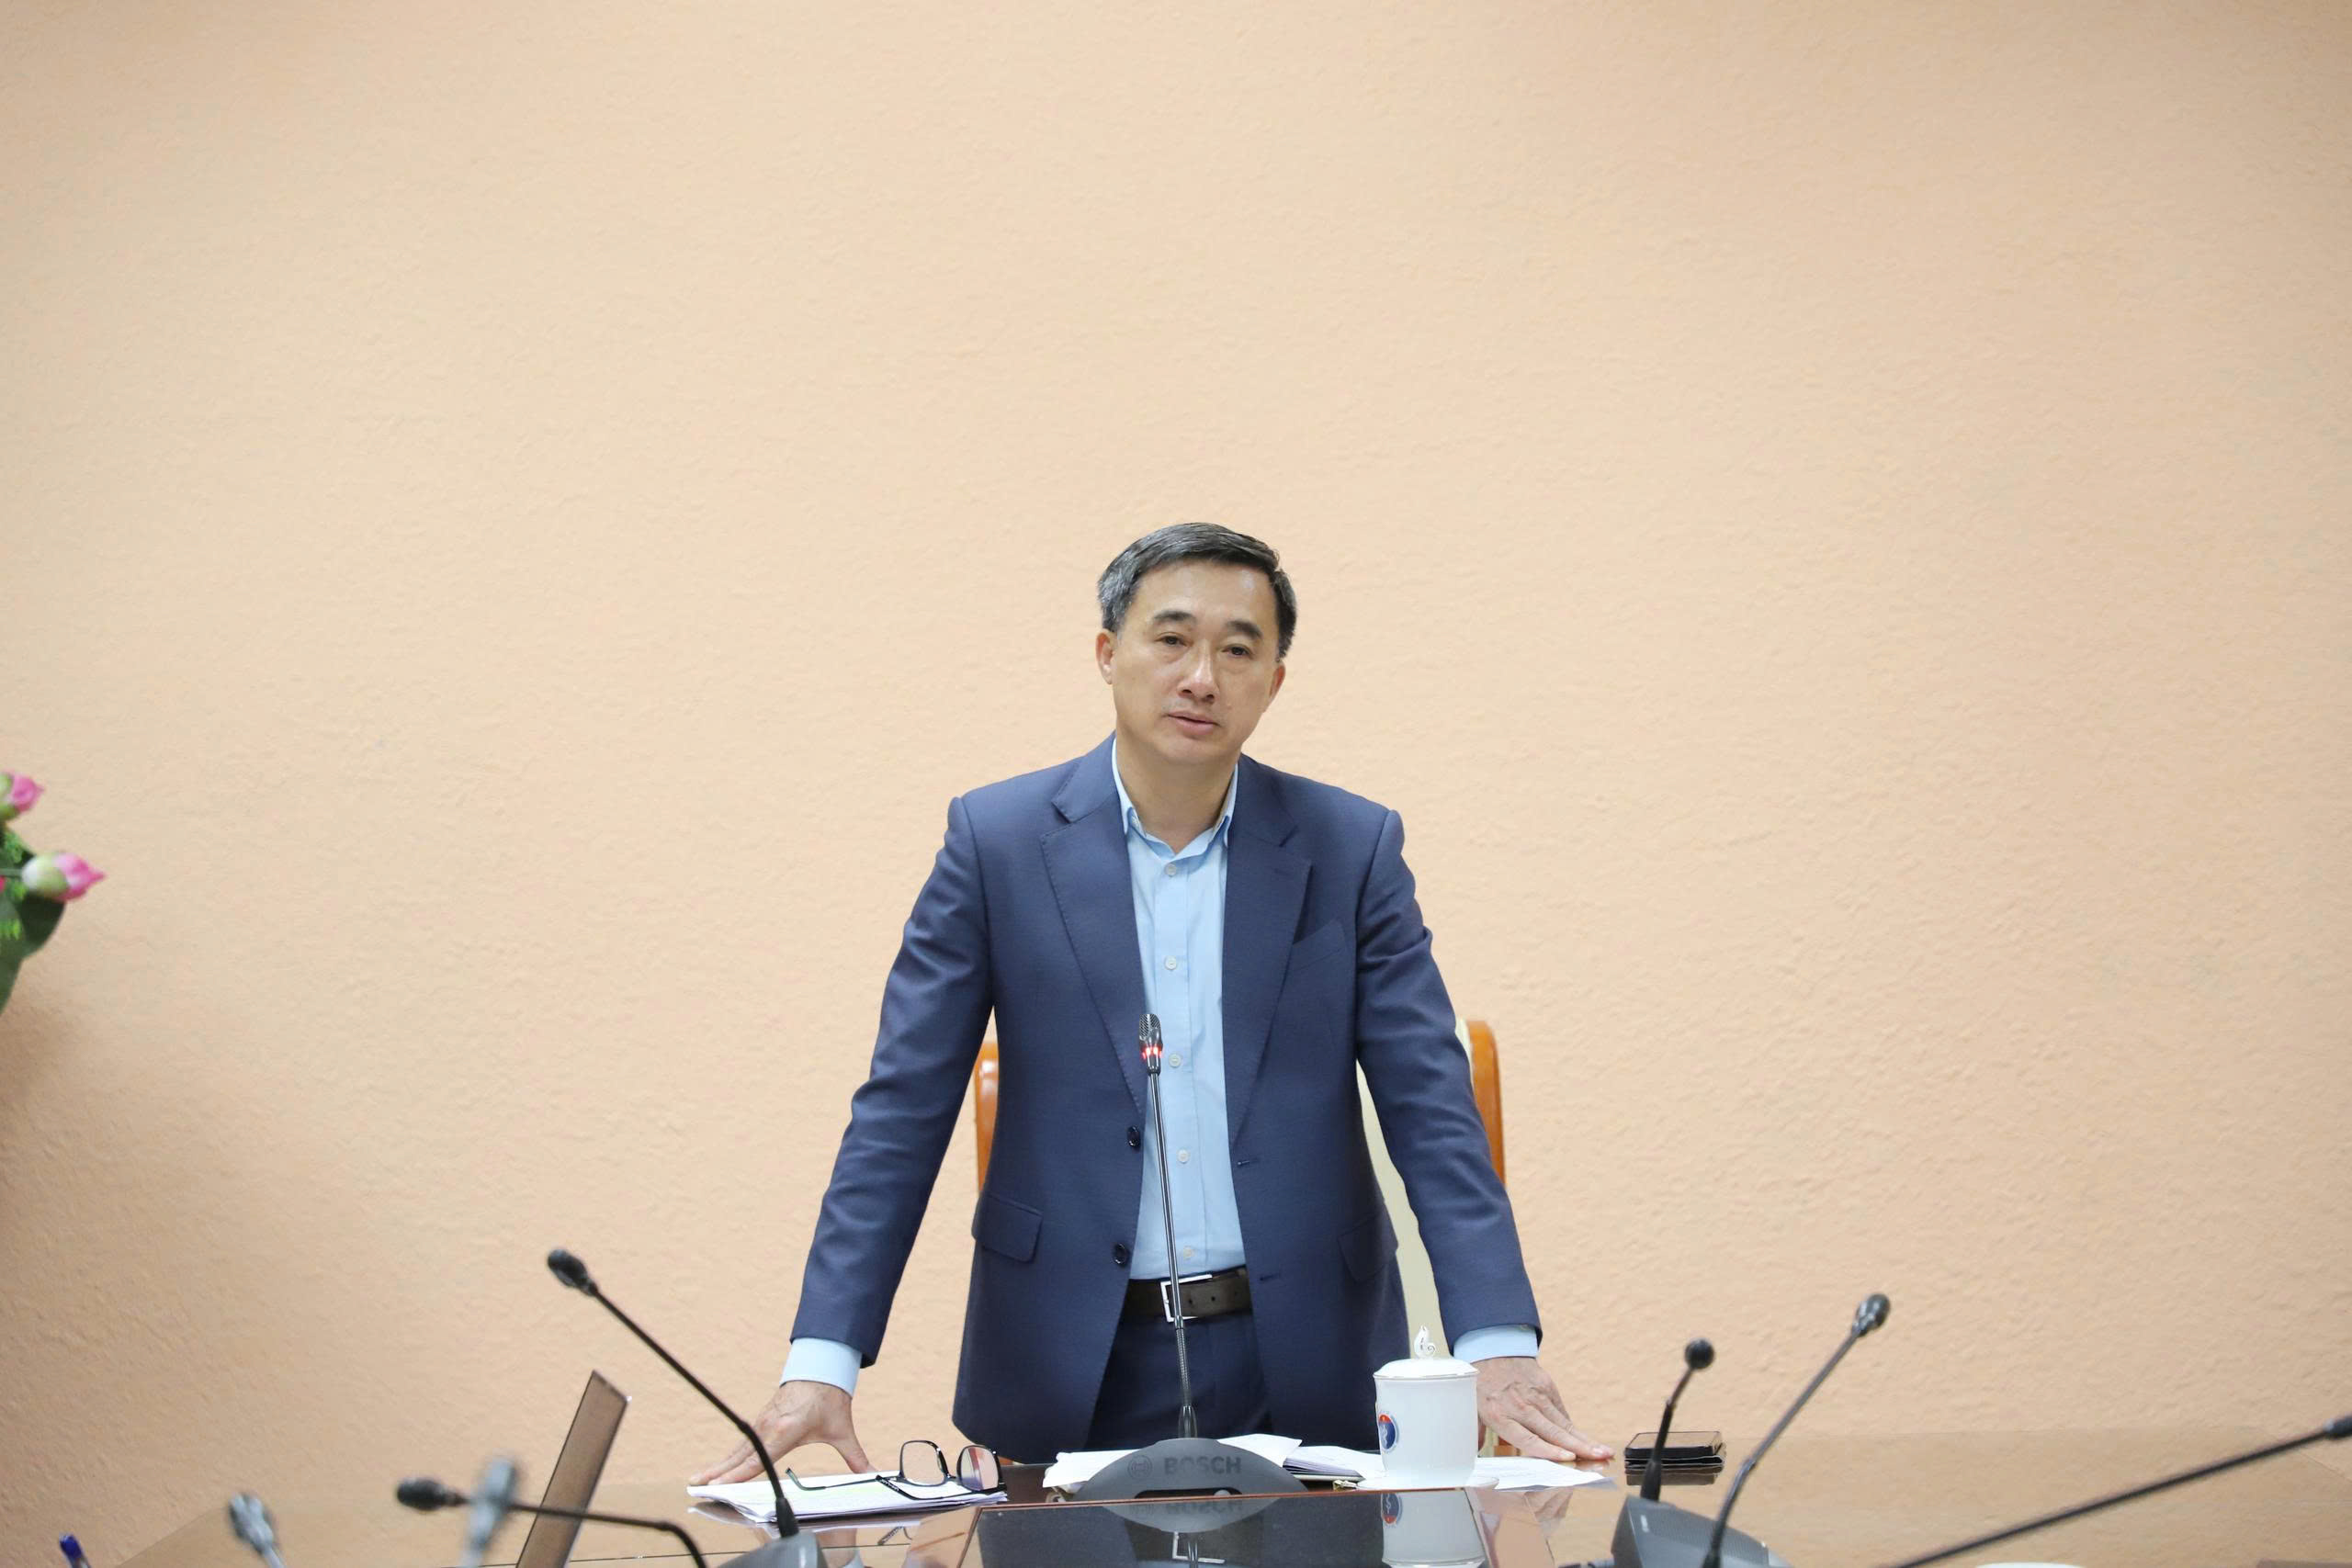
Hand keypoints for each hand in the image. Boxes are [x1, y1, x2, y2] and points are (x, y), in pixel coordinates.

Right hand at [689, 1380, 870, 1484]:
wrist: (821, 1367)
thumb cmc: (830, 1398)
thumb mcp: (842, 1431)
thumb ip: (856, 1457)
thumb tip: (874, 1473)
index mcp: (787, 1431)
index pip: (759, 1459)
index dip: (738, 1474)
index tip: (719, 1485)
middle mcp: (770, 1427)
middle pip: (739, 1456)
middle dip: (718, 1473)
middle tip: (696, 1486)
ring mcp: (763, 1423)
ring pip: (737, 1449)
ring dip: (717, 1465)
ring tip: (697, 1479)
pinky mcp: (761, 1420)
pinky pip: (741, 1442)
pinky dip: (727, 1456)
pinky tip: (717, 1467)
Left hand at [1474, 1357, 1611, 1463]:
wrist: (1490, 1348)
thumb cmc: (1481, 1384)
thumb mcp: (1473, 1410)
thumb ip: (1476, 1435)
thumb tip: (1472, 1457)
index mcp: (1499, 1414)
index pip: (1527, 1437)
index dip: (1548, 1449)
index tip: (1567, 1457)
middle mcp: (1520, 1406)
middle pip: (1551, 1431)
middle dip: (1578, 1447)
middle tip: (1597, 1459)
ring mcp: (1535, 1395)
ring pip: (1562, 1422)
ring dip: (1584, 1439)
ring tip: (1603, 1452)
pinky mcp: (1546, 1386)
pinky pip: (1561, 1411)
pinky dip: (1574, 1428)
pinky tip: (1588, 1441)